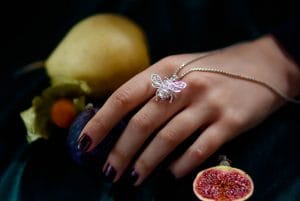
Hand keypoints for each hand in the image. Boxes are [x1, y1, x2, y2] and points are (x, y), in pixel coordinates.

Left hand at [78, 35, 299, 184]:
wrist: (263, 66)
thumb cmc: (213, 69)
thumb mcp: (180, 67)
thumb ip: (153, 89)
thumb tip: (120, 119)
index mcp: (166, 68)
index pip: (124, 97)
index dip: (101, 122)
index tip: (86, 144)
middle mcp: (185, 84)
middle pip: (143, 123)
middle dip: (121, 151)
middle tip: (109, 172)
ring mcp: (208, 104)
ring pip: (168, 140)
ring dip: (146, 163)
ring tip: (133, 179)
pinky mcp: (230, 122)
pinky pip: (199, 149)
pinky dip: (182, 166)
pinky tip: (171, 175)